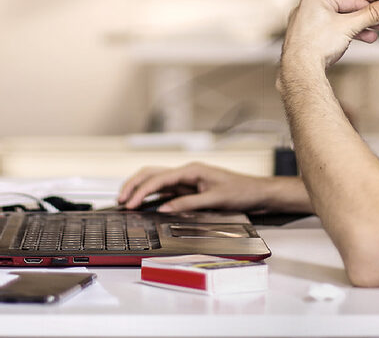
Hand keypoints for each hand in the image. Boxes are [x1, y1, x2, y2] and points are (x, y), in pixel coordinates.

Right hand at [116, 162, 291, 212]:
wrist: (258, 193)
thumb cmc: (242, 192)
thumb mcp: (215, 200)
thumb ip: (188, 204)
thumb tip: (165, 208)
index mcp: (191, 170)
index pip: (159, 178)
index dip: (142, 191)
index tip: (131, 202)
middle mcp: (187, 172)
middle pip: (152, 174)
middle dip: (134, 185)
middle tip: (121, 199)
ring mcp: (187, 180)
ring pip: (156, 180)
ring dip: (140, 188)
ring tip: (127, 199)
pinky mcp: (190, 188)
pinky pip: (166, 189)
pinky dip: (152, 195)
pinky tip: (145, 203)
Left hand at [279, 0, 378, 73]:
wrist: (300, 70)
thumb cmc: (319, 44)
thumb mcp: (350, 26)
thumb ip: (372, 15)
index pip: (350, 1)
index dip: (371, 8)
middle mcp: (307, 8)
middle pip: (344, 13)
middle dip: (366, 22)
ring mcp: (305, 24)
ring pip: (337, 24)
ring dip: (357, 31)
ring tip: (373, 37)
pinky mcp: (306, 38)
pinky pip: (329, 33)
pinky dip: (342, 37)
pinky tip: (354, 42)